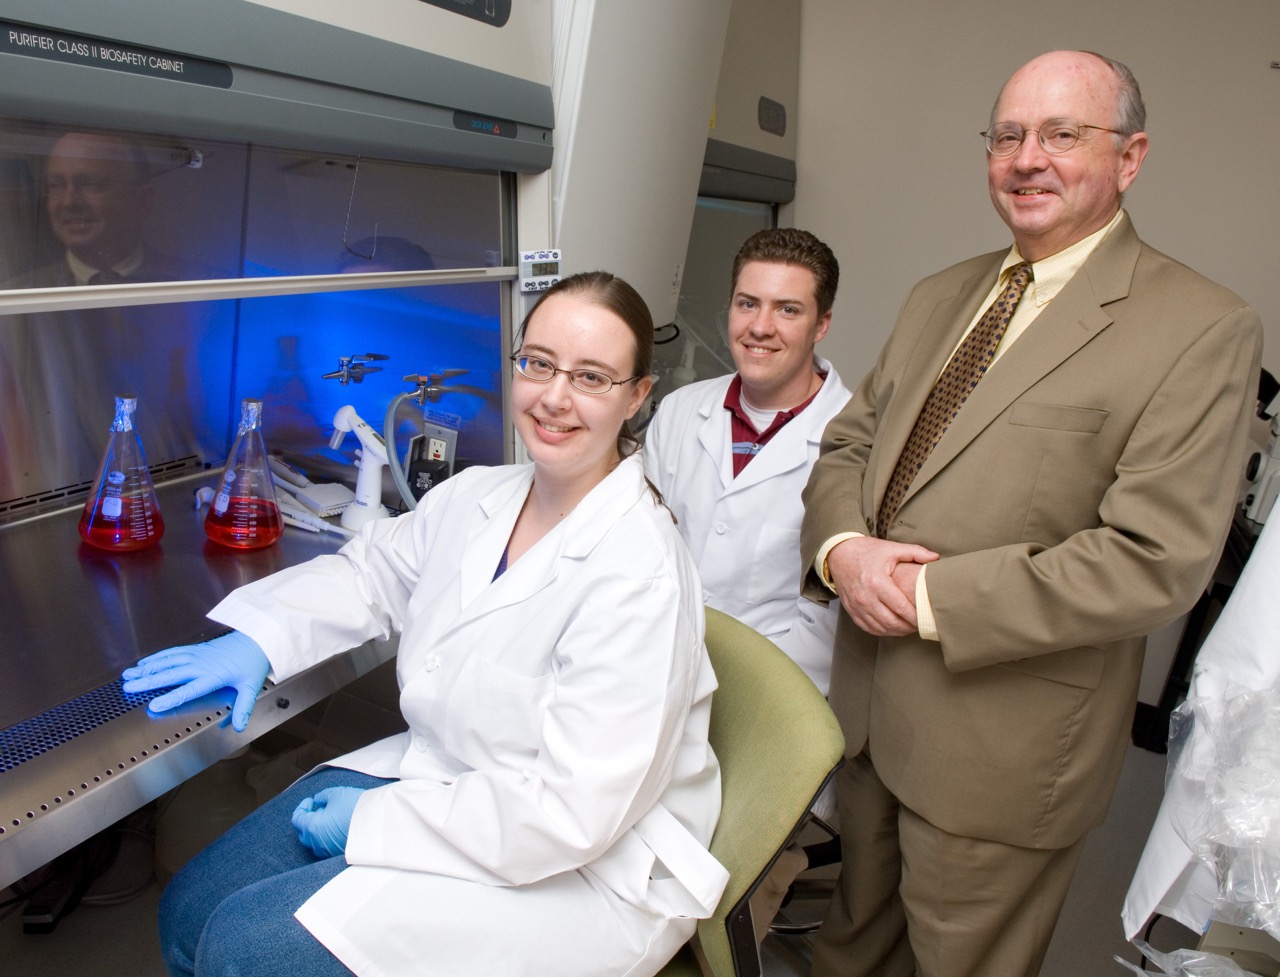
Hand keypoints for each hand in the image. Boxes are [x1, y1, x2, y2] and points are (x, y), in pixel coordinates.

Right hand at [121, 631, 269, 731]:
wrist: (257, 639)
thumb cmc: (253, 663)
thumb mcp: (251, 687)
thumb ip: (243, 708)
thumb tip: (238, 727)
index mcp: (213, 676)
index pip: (188, 690)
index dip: (170, 698)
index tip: (154, 706)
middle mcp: (201, 665)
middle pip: (170, 674)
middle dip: (148, 681)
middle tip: (129, 687)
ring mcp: (197, 655)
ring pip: (168, 661)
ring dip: (147, 668)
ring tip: (129, 674)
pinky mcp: (196, 649)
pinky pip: (173, 653)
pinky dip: (157, 657)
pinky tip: (145, 662)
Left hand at [292, 786, 365, 857]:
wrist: (377, 822)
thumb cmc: (356, 808)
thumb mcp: (336, 794)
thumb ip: (322, 797)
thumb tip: (319, 800)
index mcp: (312, 827)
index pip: (297, 818)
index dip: (302, 807)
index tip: (310, 801)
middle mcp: (316, 842)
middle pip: (303, 832)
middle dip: (307, 819)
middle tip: (317, 808)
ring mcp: (327, 850)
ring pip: (315, 841)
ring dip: (317, 828)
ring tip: (328, 816)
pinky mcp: (338, 853)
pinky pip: (326, 845)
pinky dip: (326, 836)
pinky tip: (336, 826)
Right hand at [827, 536, 937, 637]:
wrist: (839, 553)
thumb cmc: (867, 551)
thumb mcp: (891, 548)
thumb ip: (915, 552)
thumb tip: (936, 558)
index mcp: (877, 582)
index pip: (901, 607)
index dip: (916, 617)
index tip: (927, 619)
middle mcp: (865, 597)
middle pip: (891, 622)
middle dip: (908, 628)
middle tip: (921, 626)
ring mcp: (856, 605)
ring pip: (880, 628)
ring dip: (896, 631)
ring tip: (909, 628)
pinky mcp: (850, 610)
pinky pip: (867, 627)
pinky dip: (881, 631)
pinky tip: (892, 628)